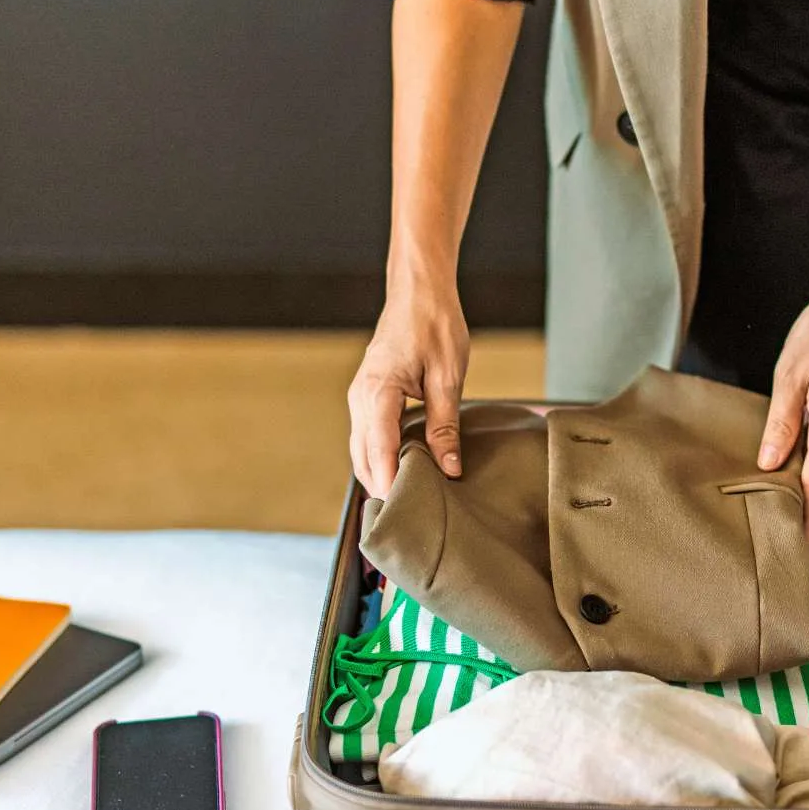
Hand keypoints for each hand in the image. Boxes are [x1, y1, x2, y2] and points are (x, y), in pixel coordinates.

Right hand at [347, 274, 470, 497]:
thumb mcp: (448, 377)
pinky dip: (378, 458)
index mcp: (378, 391)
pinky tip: (401, 470)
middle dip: (381, 488)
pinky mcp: (367, 396)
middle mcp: (360, 397)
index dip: (390, 483)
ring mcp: (359, 397)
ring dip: (378, 475)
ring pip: (361, 450)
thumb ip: (445, 425)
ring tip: (405, 502)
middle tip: (407, 519)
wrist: (418, 291)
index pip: (379, 450)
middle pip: (362, 457)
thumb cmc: (434, 324)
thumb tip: (449, 467)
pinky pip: (366, 436)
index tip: (404, 512)